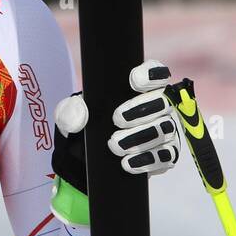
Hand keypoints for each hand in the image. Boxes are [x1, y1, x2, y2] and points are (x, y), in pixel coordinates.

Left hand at [49, 59, 181, 224]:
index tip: (135, 81)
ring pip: (165, 130)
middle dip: (141, 110)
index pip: (154, 73)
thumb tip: (80, 112)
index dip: (152, 73)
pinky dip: (148, 160)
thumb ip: (69, 111)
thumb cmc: (83, 127)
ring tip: (115, 145)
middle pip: (163, 102)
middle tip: (117, 120)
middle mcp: (156, 107)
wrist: (85, 160)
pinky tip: (128, 163)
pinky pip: (167, 156)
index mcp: (135, 89)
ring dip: (141, 138)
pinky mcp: (165, 154)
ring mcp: (163, 130)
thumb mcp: (68, 116)